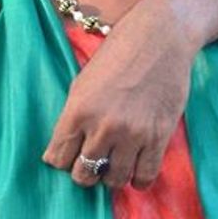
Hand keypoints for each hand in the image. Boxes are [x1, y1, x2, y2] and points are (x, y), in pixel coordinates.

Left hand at [43, 0, 195, 188]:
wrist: (160, 38)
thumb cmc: (117, 55)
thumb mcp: (82, 83)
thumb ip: (73, 117)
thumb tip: (65, 148)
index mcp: (77, 111)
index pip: (58, 158)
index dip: (61, 161)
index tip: (68, 157)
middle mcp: (102, 127)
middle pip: (83, 175)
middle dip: (84, 173)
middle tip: (91, 164)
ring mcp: (132, 134)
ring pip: (113, 180)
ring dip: (110, 177)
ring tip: (113, 166)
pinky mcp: (158, 137)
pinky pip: (145, 175)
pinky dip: (138, 180)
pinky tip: (135, 171)